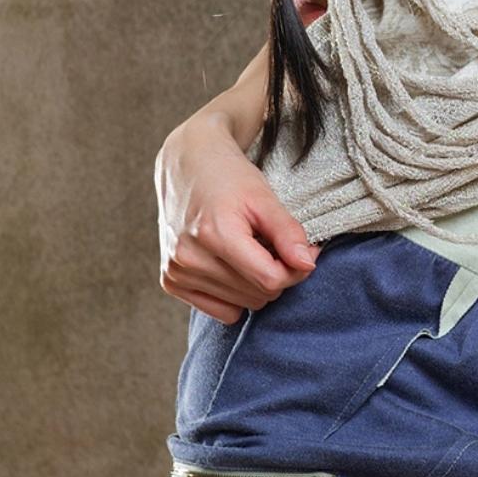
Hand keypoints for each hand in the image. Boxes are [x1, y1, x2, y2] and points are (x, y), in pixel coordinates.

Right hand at [155, 111, 318, 321]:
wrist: (186, 165)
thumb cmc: (228, 177)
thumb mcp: (263, 198)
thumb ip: (287, 233)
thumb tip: (307, 265)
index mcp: (214, 234)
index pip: (270, 279)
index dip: (295, 269)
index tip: (302, 251)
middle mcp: (189, 257)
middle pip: (258, 294)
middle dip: (275, 273)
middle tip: (272, 246)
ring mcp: (177, 272)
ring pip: (243, 305)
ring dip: (254, 284)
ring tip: (247, 250)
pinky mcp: (170, 281)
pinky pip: (221, 311)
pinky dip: (234, 295)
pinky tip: (230, 266)